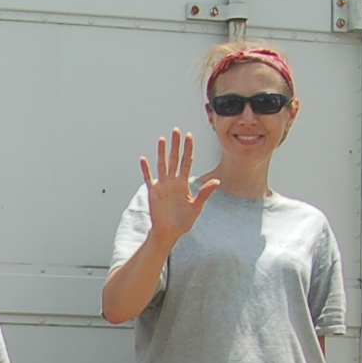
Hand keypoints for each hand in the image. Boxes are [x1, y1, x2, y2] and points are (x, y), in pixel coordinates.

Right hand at [141, 130, 219, 247]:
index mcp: (184, 184)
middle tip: (176, 130)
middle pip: (175, 159)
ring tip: (162, 139)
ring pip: (162, 165)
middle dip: (176, 145)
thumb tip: (217, 181)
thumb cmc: (183, 222)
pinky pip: (149, 178)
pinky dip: (146, 169)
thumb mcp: (196, 207)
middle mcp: (173, 182)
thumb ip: (205, 193)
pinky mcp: (153, 192)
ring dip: (162, 152)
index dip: (188, 149)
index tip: (190, 136)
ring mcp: (163, 186)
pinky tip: (144, 159)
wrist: (169, 232)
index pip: (187, 162)